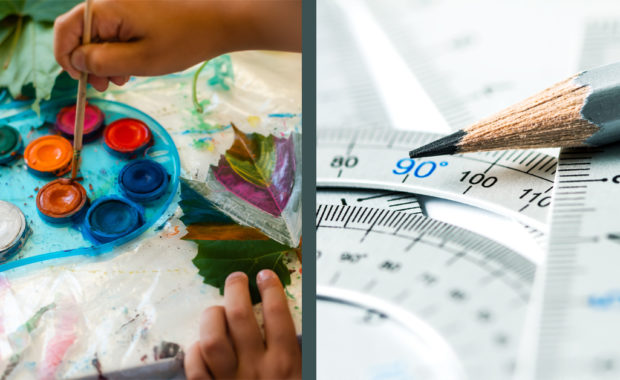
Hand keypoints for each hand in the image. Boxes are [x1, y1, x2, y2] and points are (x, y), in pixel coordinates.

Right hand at [54, 0, 300, 90]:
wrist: (218, 24)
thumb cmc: (183, 41)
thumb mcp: (140, 60)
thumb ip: (102, 62)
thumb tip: (76, 61)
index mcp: (106, 9)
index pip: (66, 30)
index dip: (66, 57)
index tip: (79, 81)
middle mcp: (110, 4)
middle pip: (80, 34)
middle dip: (88, 63)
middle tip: (105, 86)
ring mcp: (123, 9)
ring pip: (98, 36)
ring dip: (104, 61)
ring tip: (123, 79)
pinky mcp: (135, 14)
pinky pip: (115, 34)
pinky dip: (118, 53)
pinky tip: (132, 68)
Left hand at [185, 270, 300, 379]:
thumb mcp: (301, 373)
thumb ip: (292, 347)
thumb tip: (281, 313)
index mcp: (284, 361)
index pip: (276, 312)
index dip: (270, 287)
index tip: (265, 276)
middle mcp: (257, 368)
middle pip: (239, 315)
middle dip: (235, 289)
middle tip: (236, 279)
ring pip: (212, 339)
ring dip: (212, 318)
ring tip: (217, 311)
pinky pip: (195, 366)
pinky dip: (195, 351)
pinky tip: (202, 346)